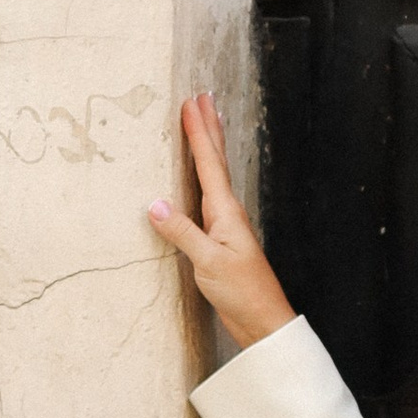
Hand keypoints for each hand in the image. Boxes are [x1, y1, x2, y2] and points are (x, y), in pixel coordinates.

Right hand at [148, 94, 297, 351]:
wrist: (263, 321)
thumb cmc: (241, 292)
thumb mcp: (207, 262)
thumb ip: (182, 232)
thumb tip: (155, 203)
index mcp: (225, 212)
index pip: (208, 163)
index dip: (199, 132)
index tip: (191, 102)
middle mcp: (228, 212)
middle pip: (217, 161)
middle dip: (209, 128)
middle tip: (203, 96)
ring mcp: (226, 225)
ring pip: (215, 175)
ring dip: (210, 147)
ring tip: (207, 124)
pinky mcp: (221, 240)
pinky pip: (209, 196)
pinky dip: (204, 177)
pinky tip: (201, 179)